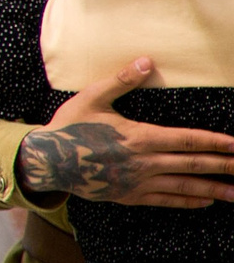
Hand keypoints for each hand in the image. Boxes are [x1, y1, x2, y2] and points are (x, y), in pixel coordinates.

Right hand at [17, 58, 233, 207]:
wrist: (47, 161)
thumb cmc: (68, 127)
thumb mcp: (91, 97)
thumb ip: (121, 80)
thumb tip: (146, 61)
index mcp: (139, 137)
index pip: (188, 140)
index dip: (216, 142)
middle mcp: (144, 162)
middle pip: (193, 164)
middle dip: (224, 166)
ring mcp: (138, 182)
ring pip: (185, 186)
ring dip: (214, 189)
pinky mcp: (130, 195)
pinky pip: (166, 200)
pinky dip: (189, 201)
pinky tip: (205, 201)